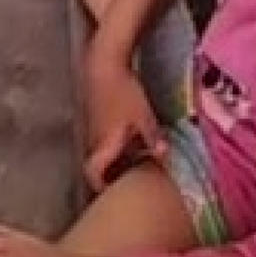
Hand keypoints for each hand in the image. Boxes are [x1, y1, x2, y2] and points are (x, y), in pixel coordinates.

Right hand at [78, 43, 154, 191]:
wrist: (103, 63)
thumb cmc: (124, 92)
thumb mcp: (144, 117)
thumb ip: (154, 140)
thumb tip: (165, 159)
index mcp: (104, 145)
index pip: (94, 174)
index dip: (100, 186)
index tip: (112, 193)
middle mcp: (93, 139)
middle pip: (97, 165)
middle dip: (110, 175)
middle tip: (127, 179)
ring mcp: (91, 126)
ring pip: (98, 151)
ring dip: (111, 159)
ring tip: (130, 161)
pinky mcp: (93, 114)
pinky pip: (100, 138)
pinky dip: (111, 144)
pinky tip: (126, 138)